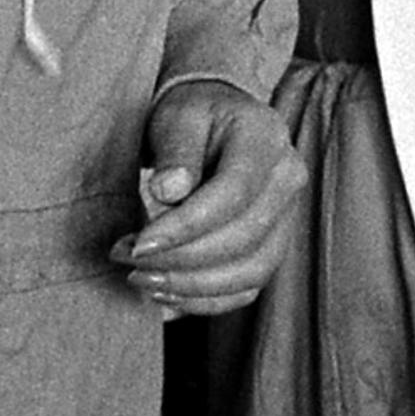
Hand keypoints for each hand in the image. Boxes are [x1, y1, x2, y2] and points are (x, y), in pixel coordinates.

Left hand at [114, 80, 305, 316]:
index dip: (184, 227)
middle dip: (180, 260)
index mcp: (266, 140)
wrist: (217, 120)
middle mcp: (286, 181)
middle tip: (127, 260)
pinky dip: (205, 301)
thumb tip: (169, 191)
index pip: (231, 194)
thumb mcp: (178, 115)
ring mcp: (287, 217)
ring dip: (191, 287)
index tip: (138, 245)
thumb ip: (175, 149)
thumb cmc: (193, 114)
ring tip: (141, 280)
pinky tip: (165, 296)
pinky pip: (247, 288)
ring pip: (250, 272)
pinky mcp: (273, 246)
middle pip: (242, 239)